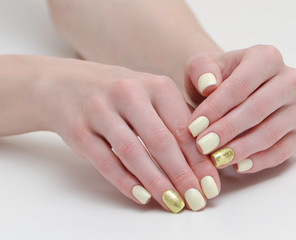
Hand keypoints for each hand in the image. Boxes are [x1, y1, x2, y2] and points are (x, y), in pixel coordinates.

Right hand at [38, 57, 219, 211]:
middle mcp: (129, 93)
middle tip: (197, 201)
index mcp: (156, 85)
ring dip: (156, 182)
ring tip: (173, 203)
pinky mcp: (78, 129)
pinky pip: (105, 161)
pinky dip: (125, 181)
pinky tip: (142, 196)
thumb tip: (204, 162)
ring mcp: (100, 110)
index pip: (184, 128)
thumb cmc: (120, 96)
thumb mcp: (150, 96)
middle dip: (183, 175)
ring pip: (133, 152)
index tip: (211, 185)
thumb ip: (176, 121)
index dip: (200, 160)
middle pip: (161, 141)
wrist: (66, 85)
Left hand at [184, 45, 295, 172]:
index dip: (216, 108)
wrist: (228, 91)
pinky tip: (238, 166)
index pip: (241, 85)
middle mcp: (289, 79)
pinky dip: (261, 161)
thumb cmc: (214, 79)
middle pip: (259, 108)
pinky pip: (285, 150)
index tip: (193, 127)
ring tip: (216, 158)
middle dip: (228, 130)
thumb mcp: (199, 68)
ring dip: (242, 149)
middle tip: (203, 146)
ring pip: (272, 132)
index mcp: (266, 57)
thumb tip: (209, 85)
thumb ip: (201, 69)